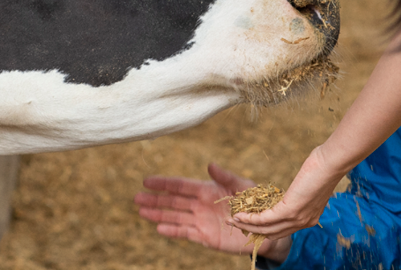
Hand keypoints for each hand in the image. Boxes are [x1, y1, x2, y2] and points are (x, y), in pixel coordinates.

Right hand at [136, 163, 292, 260]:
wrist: (265, 228)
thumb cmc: (256, 203)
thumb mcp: (243, 187)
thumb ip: (226, 177)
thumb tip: (210, 164)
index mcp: (207, 189)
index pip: (181, 185)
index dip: (164, 183)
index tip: (146, 181)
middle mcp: (200, 205)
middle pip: (173, 201)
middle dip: (154, 200)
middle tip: (136, 198)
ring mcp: (201, 221)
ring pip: (175, 217)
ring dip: (158, 215)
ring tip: (141, 213)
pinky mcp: (205, 237)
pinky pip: (185, 233)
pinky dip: (172, 231)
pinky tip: (159, 229)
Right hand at [229, 147, 342, 239]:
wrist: (331, 163)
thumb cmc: (322, 167)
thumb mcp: (309, 186)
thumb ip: (299, 193)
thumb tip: (293, 190)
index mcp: (308, 219)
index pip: (282, 231)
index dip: (263, 229)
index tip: (248, 222)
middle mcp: (303, 223)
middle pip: (271, 234)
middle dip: (251, 231)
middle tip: (235, 223)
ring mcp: (296, 218)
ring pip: (266, 229)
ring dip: (246, 226)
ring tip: (233, 219)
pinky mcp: (290, 210)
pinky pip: (265, 219)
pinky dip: (250, 218)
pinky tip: (240, 214)